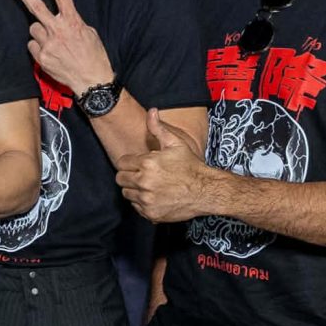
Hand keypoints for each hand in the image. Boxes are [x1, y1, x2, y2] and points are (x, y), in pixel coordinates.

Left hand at [7, 0, 114, 97]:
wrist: (91, 80)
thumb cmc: (93, 56)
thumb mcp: (89, 33)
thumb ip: (72, 23)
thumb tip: (61, 19)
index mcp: (73, 22)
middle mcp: (58, 31)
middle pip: (37, 7)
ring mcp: (48, 44)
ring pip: (33, 29)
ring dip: (39, 32)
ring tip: (53, 42)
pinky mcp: (41, 57)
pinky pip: (32, 46)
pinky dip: (38, 47)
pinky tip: (50, 54)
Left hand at [117, 107, 215, 222]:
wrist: (206, 190)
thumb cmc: (191, 165)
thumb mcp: (176, 143)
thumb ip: (158, 128)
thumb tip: (151, 111)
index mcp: (147, 163)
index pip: (122, 163)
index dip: (129, 162)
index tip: (138, 163)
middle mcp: (144, 182)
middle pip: (120, 179)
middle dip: (128, 175)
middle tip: (142, 174)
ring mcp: (147, 199)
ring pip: (127, 193)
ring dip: (134, 189)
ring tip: (149, 185)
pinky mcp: (150, 213)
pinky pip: (136, 207)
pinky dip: (142, 203)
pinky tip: (154, 196)